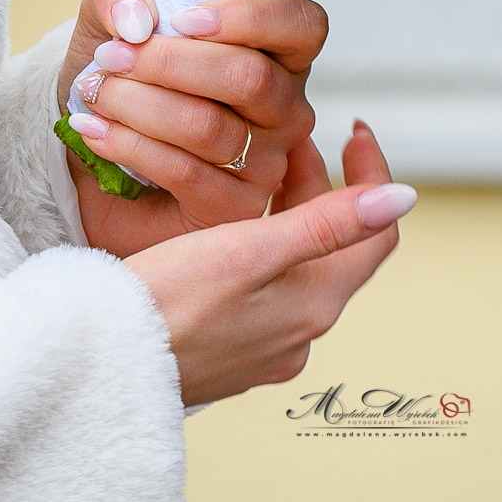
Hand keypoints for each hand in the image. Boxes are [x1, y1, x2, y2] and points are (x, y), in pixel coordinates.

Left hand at [58, 0, 327, 256]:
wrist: (87, 152)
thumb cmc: (123, 80)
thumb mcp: (110, 18)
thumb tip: (138, 18)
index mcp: (279, 54)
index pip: (303, 26)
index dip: (250, 18)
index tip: (181, 19)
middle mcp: (286, 109)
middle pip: (249, 77)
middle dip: (168, 63)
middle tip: (111, 57)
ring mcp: (268, 163)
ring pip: (208, 126)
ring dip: (137, 104)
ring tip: (95, 94)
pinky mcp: (236, 209)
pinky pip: (186, 172)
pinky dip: (131, 145)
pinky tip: (95, 132)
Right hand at [125, 121, 415, 405]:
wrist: (97, 371)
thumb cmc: (168, 304)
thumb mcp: (251, 250)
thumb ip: (328, 224)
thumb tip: (404, 199)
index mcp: (316, 304)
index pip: (377, 234)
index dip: (372, 175)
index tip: (352, 130)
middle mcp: (298, 331)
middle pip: (331, 243)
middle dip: (315, 184)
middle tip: (281, 137)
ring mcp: (262, 346)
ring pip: (292, 263)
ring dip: (282, 212)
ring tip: (246, 168)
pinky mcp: (226, 353)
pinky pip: (259, 288)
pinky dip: (254, 247)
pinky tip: (216, 227)